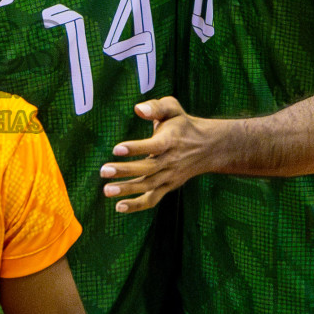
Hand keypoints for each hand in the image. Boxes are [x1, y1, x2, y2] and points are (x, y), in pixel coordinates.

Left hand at [99, 96, 215, 212]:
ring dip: (127, 189)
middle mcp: (171, 161)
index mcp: (171, 141)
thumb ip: (156, 107)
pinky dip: (137, 205)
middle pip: (147, 169)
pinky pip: (152, 199)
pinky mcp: (168, 186)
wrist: (209, 147)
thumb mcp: (173, 109)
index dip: (136, 148)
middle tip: (103, 171)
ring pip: (148, 185)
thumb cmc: (183, 125)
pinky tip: (118, 207)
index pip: (154, 146)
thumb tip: (138, 109)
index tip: (116, 149)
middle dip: (125, 171)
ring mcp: (170, 176)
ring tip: (106, 190)